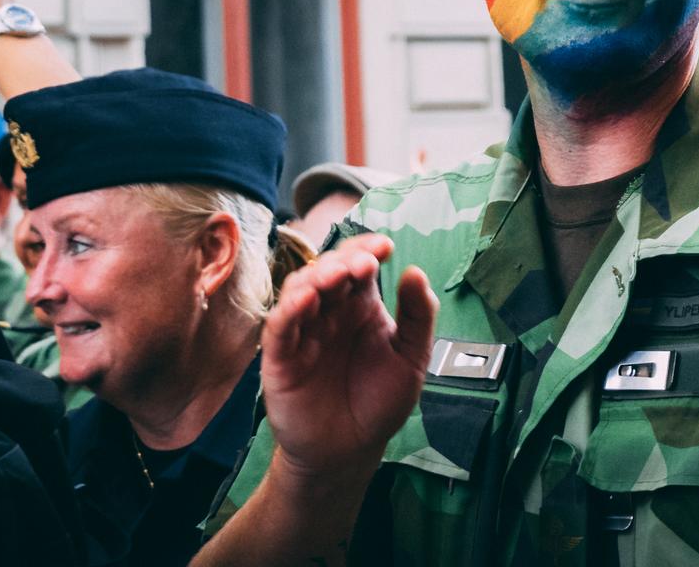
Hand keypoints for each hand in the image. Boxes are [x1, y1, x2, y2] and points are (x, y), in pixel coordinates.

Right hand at [261, 235, 436, 477]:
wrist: (351, 451)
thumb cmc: (379, 401)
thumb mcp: (411, 358)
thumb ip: (418, 316)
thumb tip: (415, 271)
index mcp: (360, 305)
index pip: (358, 264)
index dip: (366, 248)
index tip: (385, 246)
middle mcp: (329, 311)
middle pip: (328, 270)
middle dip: (344, 261)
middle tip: (364, 264)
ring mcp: (303, 331)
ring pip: (300, 290)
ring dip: (316, 278)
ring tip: (337, 276)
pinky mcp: (281, 357)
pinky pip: (280, 326)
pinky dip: (289, 309)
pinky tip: (305, 300)